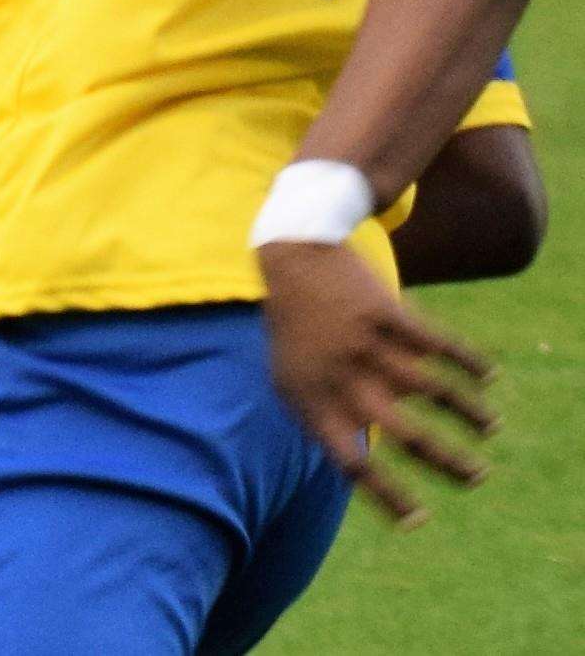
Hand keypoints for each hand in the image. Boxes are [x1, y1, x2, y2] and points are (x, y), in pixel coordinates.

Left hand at [258, 241, 497, 525]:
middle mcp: (341, 378)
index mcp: (313, 402)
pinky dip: (468, 361)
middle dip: (447, 461)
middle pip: (404, 434)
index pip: (351, 464)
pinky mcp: (386, 312)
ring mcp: (364, 344)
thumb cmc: (293, 331)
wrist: (291, 259)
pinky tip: (489, 375)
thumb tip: (356, 467)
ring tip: (490, 427)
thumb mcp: (288, 379)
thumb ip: (321, 421)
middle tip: (477, 478)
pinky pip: (438, 344)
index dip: (387, 497)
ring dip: (468, 412)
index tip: (420, 519)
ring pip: (431, 389)